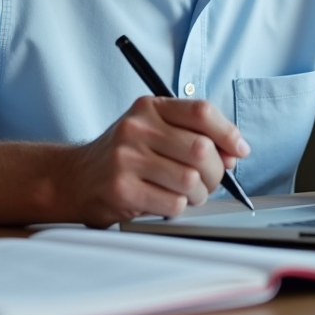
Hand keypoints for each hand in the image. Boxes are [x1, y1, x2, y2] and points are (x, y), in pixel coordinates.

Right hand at [68, 96, 249, 225]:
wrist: (74, 179)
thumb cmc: (123, 156)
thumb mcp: (155, 134)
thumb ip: (194, 137)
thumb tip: (234, 153)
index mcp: (150, 107)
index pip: (201, 112)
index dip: (228, 132)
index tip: (239, 150)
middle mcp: (137, 128)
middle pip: (201, 150)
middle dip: (216, 173)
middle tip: (209, 181)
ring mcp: (127, 158)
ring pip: (191, 180)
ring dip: (198, 195)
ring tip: (185, 194)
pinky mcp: (122, 188)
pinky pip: (173, 203)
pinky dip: (178, 207)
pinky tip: (164, 201)